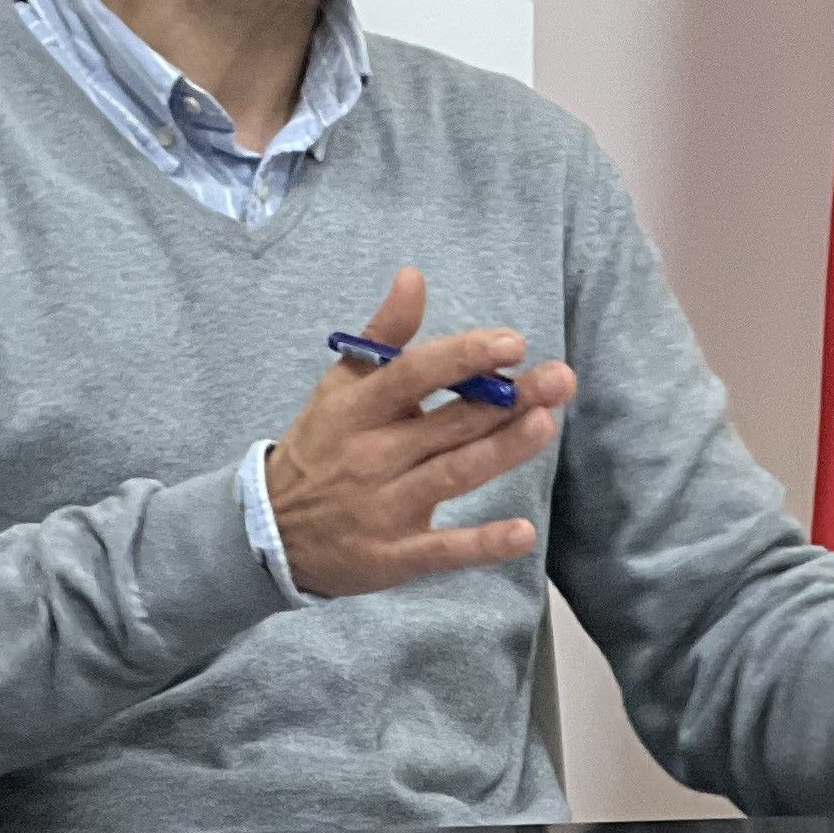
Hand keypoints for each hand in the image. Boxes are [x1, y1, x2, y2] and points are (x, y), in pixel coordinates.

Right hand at [265, 268, 576, 598]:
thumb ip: (384, 334)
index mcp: (359, 409)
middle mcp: (372, 455)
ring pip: (453, 474)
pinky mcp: (395, 556)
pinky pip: (444, 550)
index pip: (413, 375)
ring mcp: (385, 508)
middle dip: (509, 401)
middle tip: (561, 378)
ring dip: (502, 451)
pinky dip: (482, 544)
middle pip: (449, 424)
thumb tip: (414, 276)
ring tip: (546, 423)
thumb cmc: (323, 444)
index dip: (463, 357)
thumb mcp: (340, 385)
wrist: (273, 530)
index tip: (512, 342)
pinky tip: (523, 531)